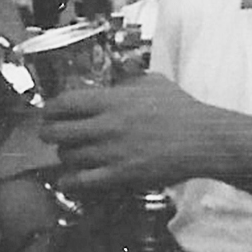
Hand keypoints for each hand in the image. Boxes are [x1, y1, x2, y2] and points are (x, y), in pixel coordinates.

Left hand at [41, 75, 213, 192]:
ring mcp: (112, 152)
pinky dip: (70, 182)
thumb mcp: (155, 82)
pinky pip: (83, 181)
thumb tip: (121, 69)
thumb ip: (131, 76)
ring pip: (68, 157)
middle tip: (49, 134)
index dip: (50, 109)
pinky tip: (69, 180)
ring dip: (63, 156)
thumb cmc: (182, 109)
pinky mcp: (121, 175)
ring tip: (66, 154)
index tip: (49, 112)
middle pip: (57, 131)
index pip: (65, 103)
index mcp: (112, 101)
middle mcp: (106, 126)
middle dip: (47, 133)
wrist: (203, 139)